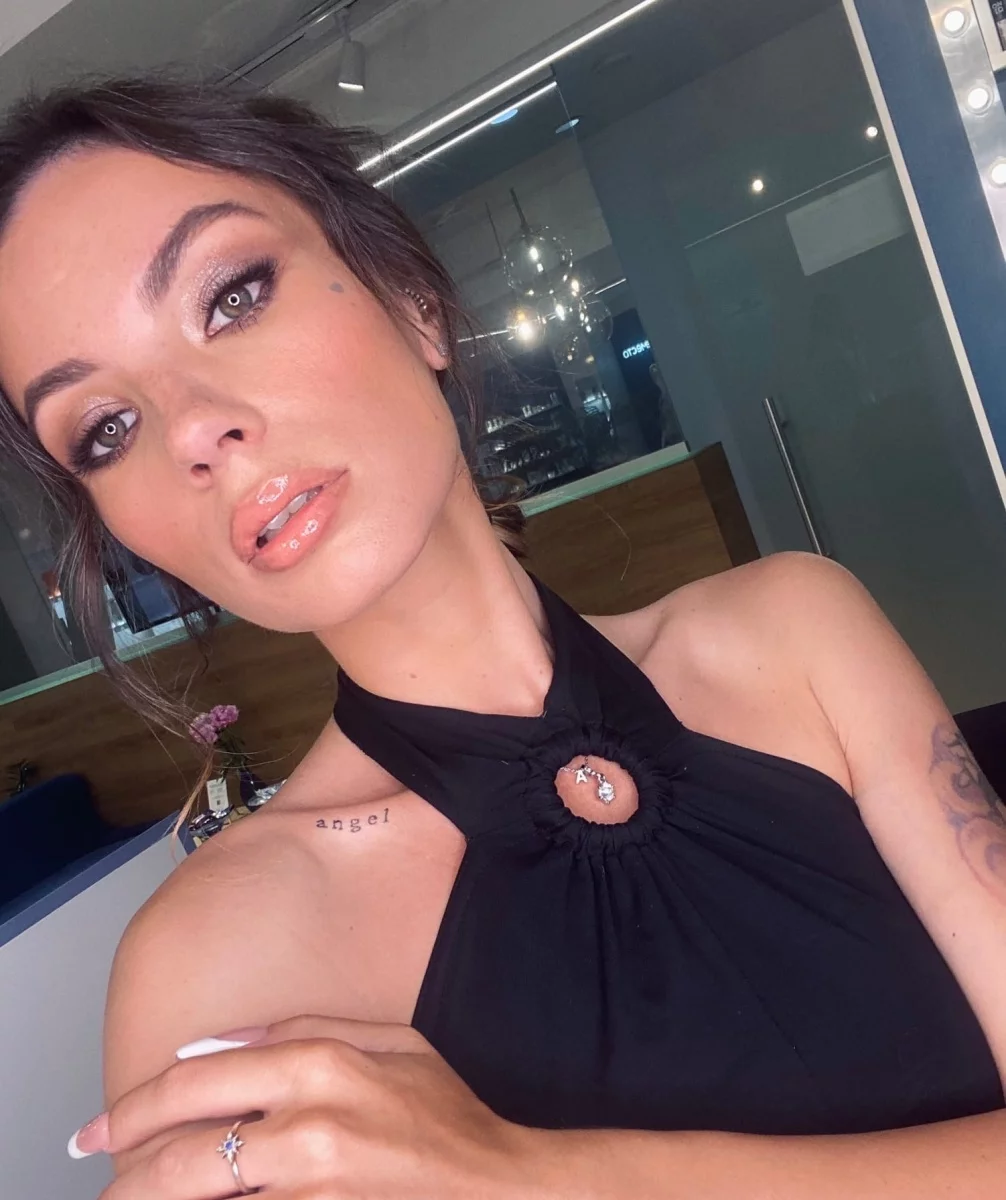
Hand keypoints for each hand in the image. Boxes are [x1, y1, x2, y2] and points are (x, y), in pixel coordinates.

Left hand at [72, 1016, 545, 1198]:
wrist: (497, 1189)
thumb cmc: (444, 1115)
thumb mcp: (388, 1039)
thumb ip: (298, 1030)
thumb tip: (214, 1043)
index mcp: (322, 1065)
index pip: (197, 1083)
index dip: (131, 1109)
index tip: (98, 1129)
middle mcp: (309, 1129)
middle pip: (182, 1158)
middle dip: (123, 1177)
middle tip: (99, 1181)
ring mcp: (315, 1191)